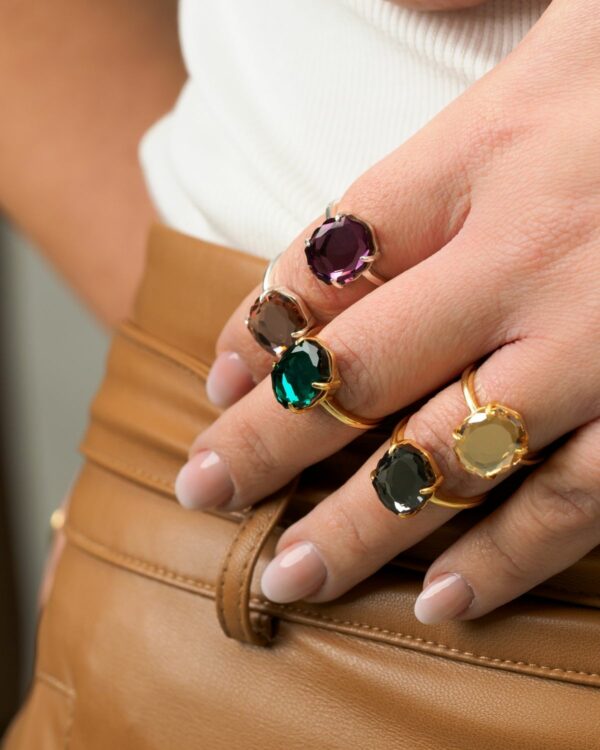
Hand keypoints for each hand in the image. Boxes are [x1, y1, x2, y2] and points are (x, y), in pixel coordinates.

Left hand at [175, 0, 599, 623]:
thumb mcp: (551, 33)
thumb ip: (448, 60)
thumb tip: (368, 86)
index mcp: (484, 156)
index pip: (326, 257)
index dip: (259, 330)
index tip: (222, 384)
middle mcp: (529, 257)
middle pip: (360, 370)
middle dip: (268, 445)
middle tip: (202, 493)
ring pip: (450, 460)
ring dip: (357, 530)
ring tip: (287, 578)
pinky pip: (575, 502)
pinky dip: (502, 559)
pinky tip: (437, 600)